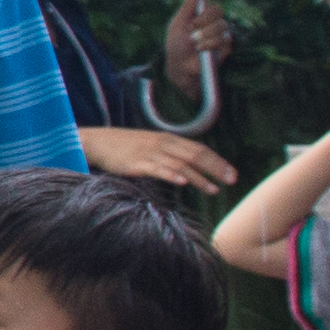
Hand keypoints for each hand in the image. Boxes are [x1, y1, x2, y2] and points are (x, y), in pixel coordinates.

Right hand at [78, 123, 239, 193]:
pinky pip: (158, 169)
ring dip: (199, 178)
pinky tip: (183, 183)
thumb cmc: (124, 146)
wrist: (97, 142)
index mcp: (168, 139)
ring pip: (181, 165)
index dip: (217, 161)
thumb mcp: (151, 145)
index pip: (199, 149)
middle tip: (232, 181)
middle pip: (195, 156)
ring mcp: (150, 154)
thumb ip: (169, 152)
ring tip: (213, 190)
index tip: (232, 173)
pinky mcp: (137, 164)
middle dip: (215, 169)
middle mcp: (163, 144)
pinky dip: (172, 175)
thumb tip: (190, 166)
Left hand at [162, 0, 230, 88]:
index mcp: (198, 11)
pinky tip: (201, 49)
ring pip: (221, 25)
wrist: (181, 67)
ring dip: (205, 34)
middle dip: (205, 17)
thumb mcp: (177, 25)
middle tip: (194, 25)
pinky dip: (209, 44)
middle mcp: (211, 19)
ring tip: (194, 42)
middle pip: (218, 9)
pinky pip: (224, 39)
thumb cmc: (176, 45)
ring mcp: (220, 32)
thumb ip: (186, 8)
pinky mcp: (226, 45)